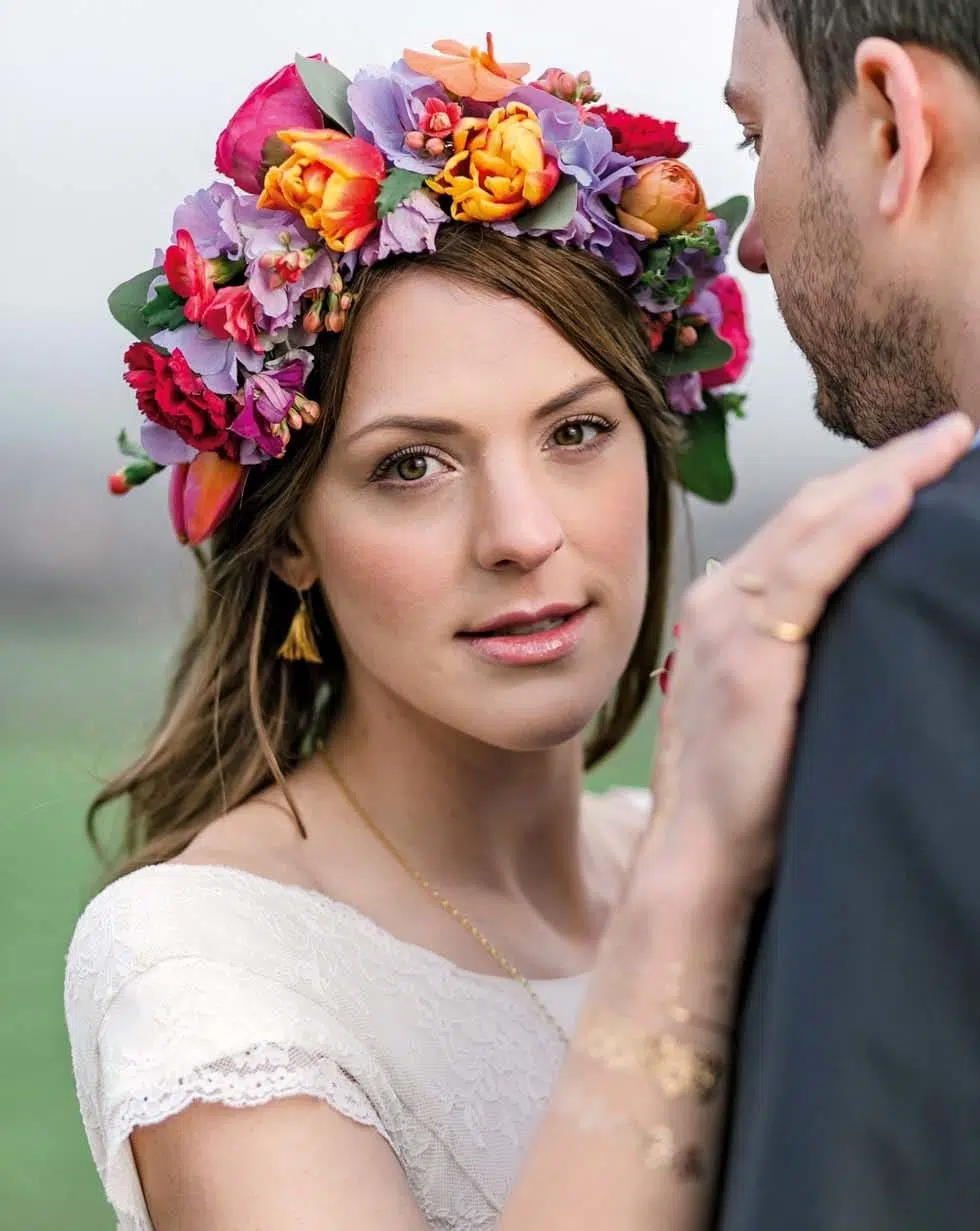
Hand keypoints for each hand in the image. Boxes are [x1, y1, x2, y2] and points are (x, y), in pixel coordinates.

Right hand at [646, 412, 974, 900]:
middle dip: (884, 463)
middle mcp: (718, 604)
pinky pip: (810, 572)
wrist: (700, 857)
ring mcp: (727, 625)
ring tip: (947, 444)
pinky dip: (857, 525)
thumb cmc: (744, 794)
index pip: (800, 525)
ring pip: (811, 525)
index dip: (863, 485)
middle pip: (809, 509)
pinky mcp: (751, 657)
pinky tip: (901, 494)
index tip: (922, 460)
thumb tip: (864, 628)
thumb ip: (798, 655)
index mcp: (721, 611)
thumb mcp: (771, 705)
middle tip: (951, 434)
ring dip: (884, 476)